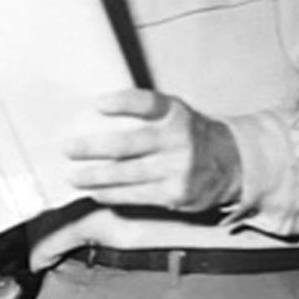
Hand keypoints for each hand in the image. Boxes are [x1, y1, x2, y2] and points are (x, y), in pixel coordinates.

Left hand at [63, 89, 241, 211]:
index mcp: (176, 113)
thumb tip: (93, 115)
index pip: (147, 103)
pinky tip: (96, 192)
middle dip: (92, 148)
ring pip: (127, 174)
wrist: (231, 164)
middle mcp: (178, 140)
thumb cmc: (190, 135)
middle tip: (67, 149)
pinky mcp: (176, 194)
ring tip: (73, 177)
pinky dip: (112, 194)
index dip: (122, 103)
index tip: (97, 104)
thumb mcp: (175, 114)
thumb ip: (144, 114)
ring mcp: (178, 169)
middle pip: (127, 144)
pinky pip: (136, 195)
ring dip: (94, 177)